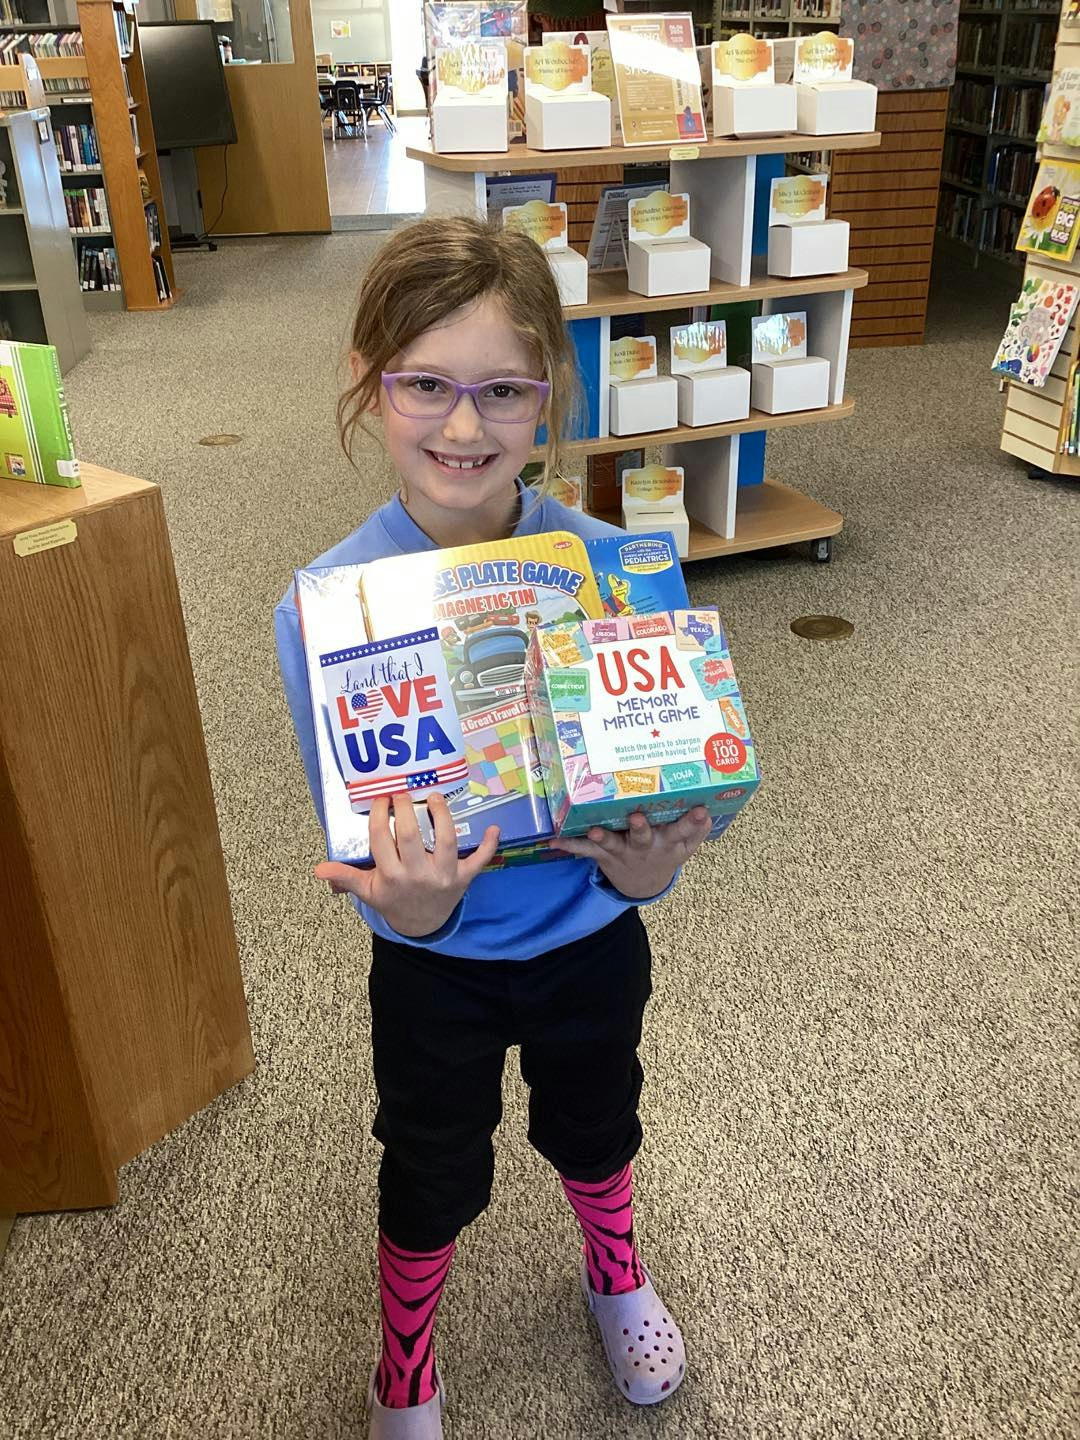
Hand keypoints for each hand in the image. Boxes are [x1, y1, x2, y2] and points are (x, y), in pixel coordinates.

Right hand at [314, 792, 498, 938]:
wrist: (421, 925)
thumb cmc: (393, 900)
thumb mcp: (367, 891)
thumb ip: (344, 878)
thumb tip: (318, 870)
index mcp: (391, 876)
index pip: (381, 840)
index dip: (380, 815)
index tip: (381, 799)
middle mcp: (417, 875)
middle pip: (412, 836)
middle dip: (405, 810)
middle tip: (402, 792)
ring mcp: (443, 876)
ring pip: (446, 841)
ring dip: (443, 816)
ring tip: (435, 797)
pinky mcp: (464, 878)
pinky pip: (479, 861)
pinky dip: (489, 845)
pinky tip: (493, 827)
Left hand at [548, 806, 711, 899]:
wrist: (642, 884)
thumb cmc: (665, 852)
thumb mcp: (685, 845)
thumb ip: (696, 827)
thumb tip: (708, 804)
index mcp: (670, 843)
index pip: (685, 832)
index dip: (693, 822)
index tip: (701, 810)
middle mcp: (646, 848)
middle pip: (644, 838)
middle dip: (641, 828)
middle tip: (638, 817)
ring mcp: (623, 853)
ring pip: (613, 844)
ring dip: (603, 837)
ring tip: (594, 831)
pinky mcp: (603, 855)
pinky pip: (585, 850)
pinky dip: (570, 845)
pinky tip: (553, 841)